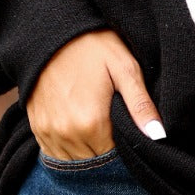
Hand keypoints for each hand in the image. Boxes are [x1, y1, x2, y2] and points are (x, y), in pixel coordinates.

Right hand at [25, 29, 163, 158]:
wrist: (51, 32)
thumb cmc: (93, 47)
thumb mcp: (124, 68)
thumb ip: (140, 105)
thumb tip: (158, 135)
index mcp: (92, 123)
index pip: (114, 158)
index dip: (125, 150)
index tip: (128, 134)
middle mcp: (67, 134)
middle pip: (94, 162)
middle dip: (107, 153)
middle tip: (115, 129)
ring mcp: (48, 132)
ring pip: (74, 161)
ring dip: (87, 152)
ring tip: (97, 129)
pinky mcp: (37, 127)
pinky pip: (55, 152)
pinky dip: (68, 148)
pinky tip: (79, 130)